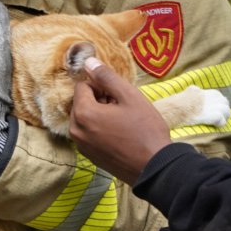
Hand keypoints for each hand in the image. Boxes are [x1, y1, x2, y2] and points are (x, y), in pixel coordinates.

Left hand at [68, 58, 169, 185]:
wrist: (154, 167)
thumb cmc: (144, 130)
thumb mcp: (129, 97)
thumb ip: (107, 77)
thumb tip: (89, 62)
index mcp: (83, 114)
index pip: (82, 86)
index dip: (100, 85)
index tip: (117, 93)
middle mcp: (76, 131)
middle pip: (81, 102)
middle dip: (98, 100)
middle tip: (122, 106)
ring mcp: (82, 146)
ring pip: (85, 118)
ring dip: (100, 114)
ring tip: (123, 120)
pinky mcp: (90, 157)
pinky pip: (89, 134)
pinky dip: (100, 129)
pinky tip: (120, 133)